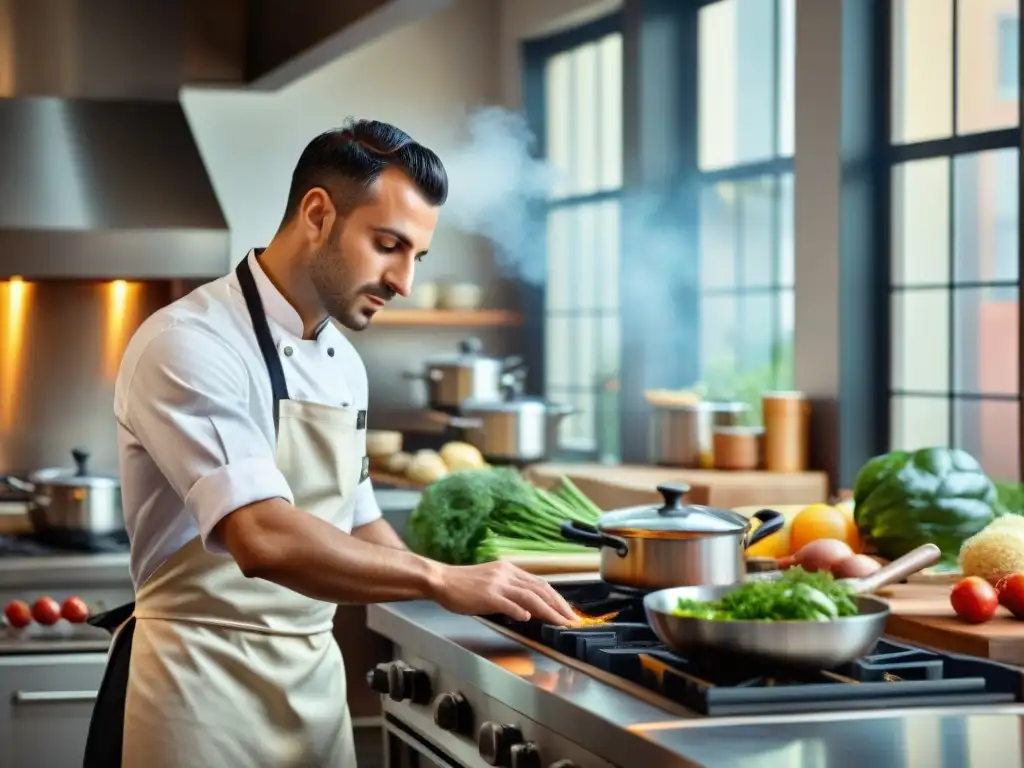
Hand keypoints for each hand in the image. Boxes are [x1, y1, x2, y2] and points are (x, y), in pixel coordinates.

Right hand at [431, 561, 577, 625]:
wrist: (441, 580)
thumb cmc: (463, 585)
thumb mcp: (491, 582)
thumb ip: (510, 592)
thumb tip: (528, 608)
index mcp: (509, 569)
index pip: (539, 583)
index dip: (556, 597)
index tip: (567, 610)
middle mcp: (506, 573)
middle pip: (540, 589)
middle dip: (559, 605)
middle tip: (571, 619)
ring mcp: (497, 584)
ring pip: (530, 596)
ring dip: (548, 610)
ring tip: (560, 622)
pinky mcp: (487, 595)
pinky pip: (509, 603)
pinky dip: (520, 611)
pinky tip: (529, 619)